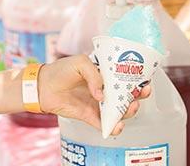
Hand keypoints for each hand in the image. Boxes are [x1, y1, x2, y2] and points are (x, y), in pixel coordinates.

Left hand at [37, 56, 151, 135]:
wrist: (44, 86)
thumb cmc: (61, 70)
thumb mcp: (81, 62)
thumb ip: (94, 74)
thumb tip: (101, 95)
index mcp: (105, 75)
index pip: (125, 78)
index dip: (137, 80)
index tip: (145, 81)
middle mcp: (105, 90)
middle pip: (127, 96)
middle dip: (138, 96)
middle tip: (141, 94)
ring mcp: (99, 104)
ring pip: (119, 111)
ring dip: (128, 112)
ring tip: (131, 108)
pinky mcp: (90, 116)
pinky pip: (105, 124)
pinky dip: (113, 127)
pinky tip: (117, 126)